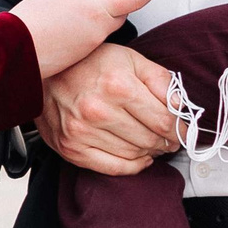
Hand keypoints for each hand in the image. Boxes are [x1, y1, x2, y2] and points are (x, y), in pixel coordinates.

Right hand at [18, 0, 157, 76]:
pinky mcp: (83, 55)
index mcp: (95, 9)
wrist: (15, 53)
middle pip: (121, 13)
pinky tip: (77, 23)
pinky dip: (93, 27)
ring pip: (108, 25)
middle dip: (123, 1)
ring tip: (92, 5)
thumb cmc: (31, 21)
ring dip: (106, 15)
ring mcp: (92, 44)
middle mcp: (99, 28)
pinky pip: (96, 37)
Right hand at [38, 41, 180, 174]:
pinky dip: (133, 166)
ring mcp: (82, 132)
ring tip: (152, 142)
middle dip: (167, 141)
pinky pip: (113, 168)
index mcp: (117, 85)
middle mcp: (98, 110)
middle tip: (170, 138)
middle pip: (150, 140)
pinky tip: (139, 156)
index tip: (184, 132)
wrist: (42, 72)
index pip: (163, 121)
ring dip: (149, 151)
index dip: (180, 130)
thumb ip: (160, 80)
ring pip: (134, 154)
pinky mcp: (71, 148)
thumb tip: (180, 107)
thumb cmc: (88, 64)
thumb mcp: (130, 59)